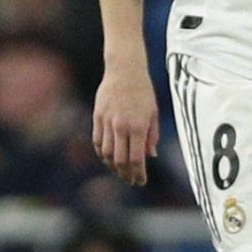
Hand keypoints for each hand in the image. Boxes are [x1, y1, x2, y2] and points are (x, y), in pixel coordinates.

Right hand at [91, 60, 157, 184]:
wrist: (124, 71)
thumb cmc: (143, 92)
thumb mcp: (153, 113)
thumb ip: (152, 136)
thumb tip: (149, 156)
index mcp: (138, 127)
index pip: (136, 159)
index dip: (138, 174)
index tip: (140, 181)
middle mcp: (121, 126)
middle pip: (119, 160)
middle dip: (125, 174)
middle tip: (130, 180)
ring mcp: (107, 122)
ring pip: (106, 153)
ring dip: (112, 165)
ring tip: (119, 170)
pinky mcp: (97, 117)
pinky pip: (97, 141)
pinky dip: (102, 152)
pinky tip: (108, 156)